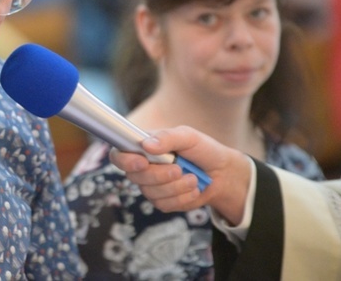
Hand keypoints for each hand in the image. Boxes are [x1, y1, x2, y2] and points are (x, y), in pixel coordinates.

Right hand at [109, 126, 252, 224]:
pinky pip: (163, 205)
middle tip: (179, 168)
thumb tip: (146, 145)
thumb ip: (167, 137)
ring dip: (175, 187)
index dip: (125, 160)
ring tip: (192, 178)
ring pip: (150, 192)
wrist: (222, 174)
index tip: (142, 162)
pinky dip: (182, 198)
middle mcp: (142, 167)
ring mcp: (150, 185)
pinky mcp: (161, 201)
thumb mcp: (188, 137)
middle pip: (134, 176)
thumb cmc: (202, 150)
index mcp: (142, 147)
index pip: (119, 155)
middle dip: (159, 175)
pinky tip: (192, 189)